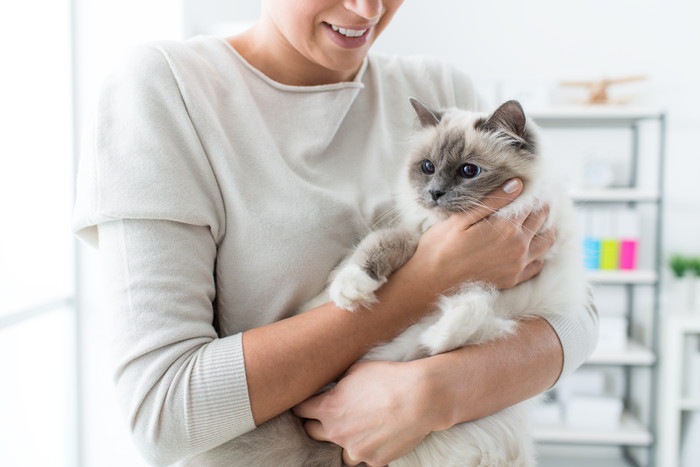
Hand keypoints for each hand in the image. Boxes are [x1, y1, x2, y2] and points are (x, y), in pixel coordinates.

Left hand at [293, 360, 432, 466]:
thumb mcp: (356, 370)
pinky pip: (366, 457)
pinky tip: (380, 435)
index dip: (302, 404)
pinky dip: (370, 449)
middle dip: (316, 423)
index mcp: (328, 409)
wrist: (420, 398)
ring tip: (358, 429)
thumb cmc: (388, 378)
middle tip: (328, 414)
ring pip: (340, 451)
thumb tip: (334, 387)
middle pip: (312, 432)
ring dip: (345, 441)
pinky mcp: (376, 460)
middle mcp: (337, 432)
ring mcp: (356, 450)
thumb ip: (339, 384)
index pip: (300, 410)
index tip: (306, 402)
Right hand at [407, 178, 554, 291]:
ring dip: (545, 228)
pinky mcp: (512, 279)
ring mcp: (517, 265)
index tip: (531, 184)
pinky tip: (531, 246)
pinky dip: (539, 253)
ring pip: (545, 242)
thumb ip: (492, 201)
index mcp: (506, 228)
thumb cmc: (440, 248)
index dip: (531, 191)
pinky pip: (537, 265)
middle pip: (540, 220)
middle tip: (536, 198)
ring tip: (538, 220)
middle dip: (540, 207)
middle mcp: (518, 247)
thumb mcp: (461, 219)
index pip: (530, 203)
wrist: (430, 284)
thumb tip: (517, 184)